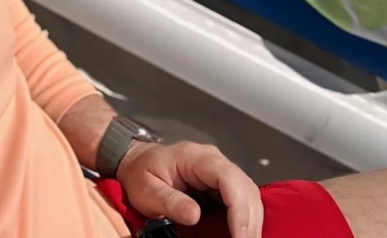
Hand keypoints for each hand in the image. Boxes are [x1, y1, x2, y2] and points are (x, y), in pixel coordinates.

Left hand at [117, 141, 262, 237]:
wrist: (135, 161)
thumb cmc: (140, 172)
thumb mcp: (147, 189)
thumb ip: (169, 201)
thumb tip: (194, 216)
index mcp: (196, 157)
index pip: (228, 178)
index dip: (240, 208)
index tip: (241, 236)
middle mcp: (214, 160)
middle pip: (245, 187)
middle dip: (250, 221)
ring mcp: (219, 171)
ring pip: (248, 194)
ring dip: (251, 221)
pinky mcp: (221, 184)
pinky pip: (241, 199)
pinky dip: (245, 219)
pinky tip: (242, 235)